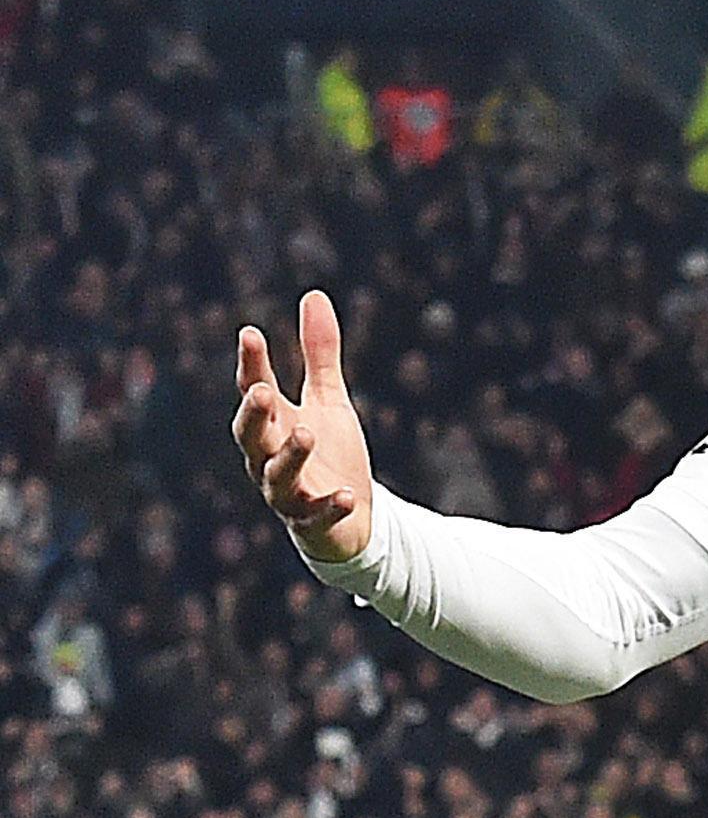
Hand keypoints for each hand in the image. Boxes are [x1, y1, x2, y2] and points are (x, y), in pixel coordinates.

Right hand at [233, 291, 374, 562]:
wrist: (348, 515)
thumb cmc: (329, 453)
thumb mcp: (329, 399)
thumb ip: (319, 354)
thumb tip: (313, 295)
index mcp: (272, 426)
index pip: (254, 391)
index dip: (250, 365)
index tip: (250, 334)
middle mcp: (269, 460)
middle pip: (251, 436)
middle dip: (253, 415)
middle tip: (261, 392)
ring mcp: (289, 495)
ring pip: (277, 477)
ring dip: (289, 456)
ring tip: (306, 433)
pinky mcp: (314, 522)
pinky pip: (317, 517)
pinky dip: (329, 507)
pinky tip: (347, 494)